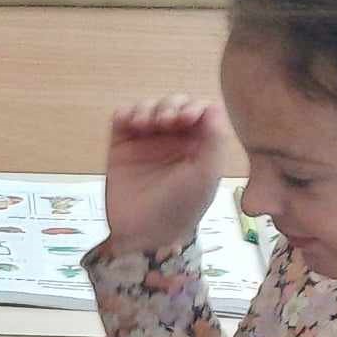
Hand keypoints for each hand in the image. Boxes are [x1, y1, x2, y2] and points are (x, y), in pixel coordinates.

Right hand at [100, 96, 226, 259]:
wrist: (144, 233)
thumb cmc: (181, 207)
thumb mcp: (207, 174)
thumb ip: (215, 138)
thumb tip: (212, 105)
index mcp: (199, 143)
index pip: (201, 109)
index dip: (194, 106)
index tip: (187, 119)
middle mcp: (173, 139)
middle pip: (174, 103)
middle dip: (170, 105)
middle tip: (166, 121)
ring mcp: (146, 141)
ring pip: (148, 107)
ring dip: (148, 108)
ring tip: (144, 124)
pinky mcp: (121, 147)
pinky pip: (122, 118)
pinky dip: (125, 113)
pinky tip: (130, 123)